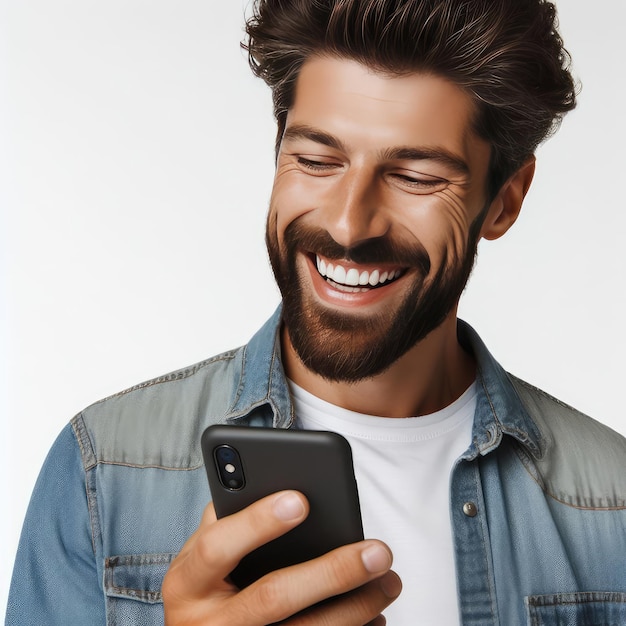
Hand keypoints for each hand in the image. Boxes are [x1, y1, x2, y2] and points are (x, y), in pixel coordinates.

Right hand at [162, 490, 400, 624]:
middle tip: (379, 550)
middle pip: (272, 598)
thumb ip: (226, 517)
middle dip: (331, 572)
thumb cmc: (207, 583)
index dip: (255, 523)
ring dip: (355, 608)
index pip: (217, 548)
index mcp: (186, 581)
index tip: (301, 499)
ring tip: (390, 581)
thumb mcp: (202, 552)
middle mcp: (206, 623)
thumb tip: (271, 475)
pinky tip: (376, 616)